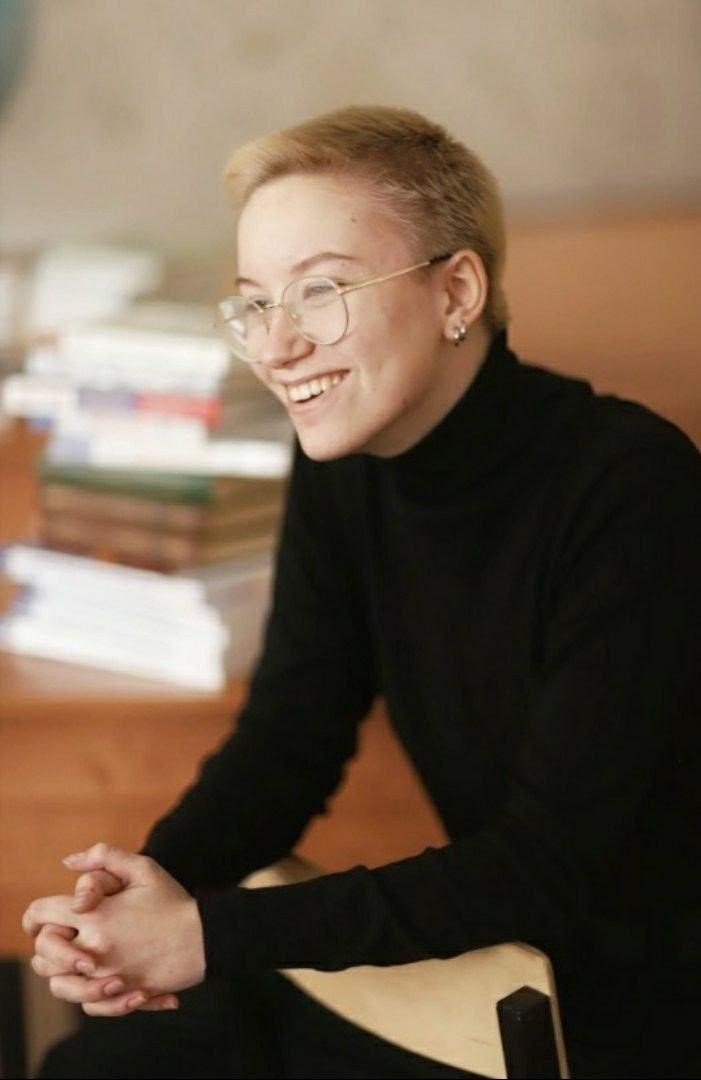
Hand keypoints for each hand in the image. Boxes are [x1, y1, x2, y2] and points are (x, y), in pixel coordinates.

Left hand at [23, 843, 204, 1015]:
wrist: (205, 938)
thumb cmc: (174, 901)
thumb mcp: (143, 868)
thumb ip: (104, 857)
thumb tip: (68, 862)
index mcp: (96, 915)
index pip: (41, 914)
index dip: (35, 915)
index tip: (41, 918)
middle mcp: (94, 949)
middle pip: (44, 953)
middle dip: (48, 944)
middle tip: (63, 938)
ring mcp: (106, 976)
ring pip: (60, 985)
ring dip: (65, 972)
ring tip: (82, 961)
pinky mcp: (120, 996)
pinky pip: (88, 1004)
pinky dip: (91, 994)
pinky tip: (107, 978)